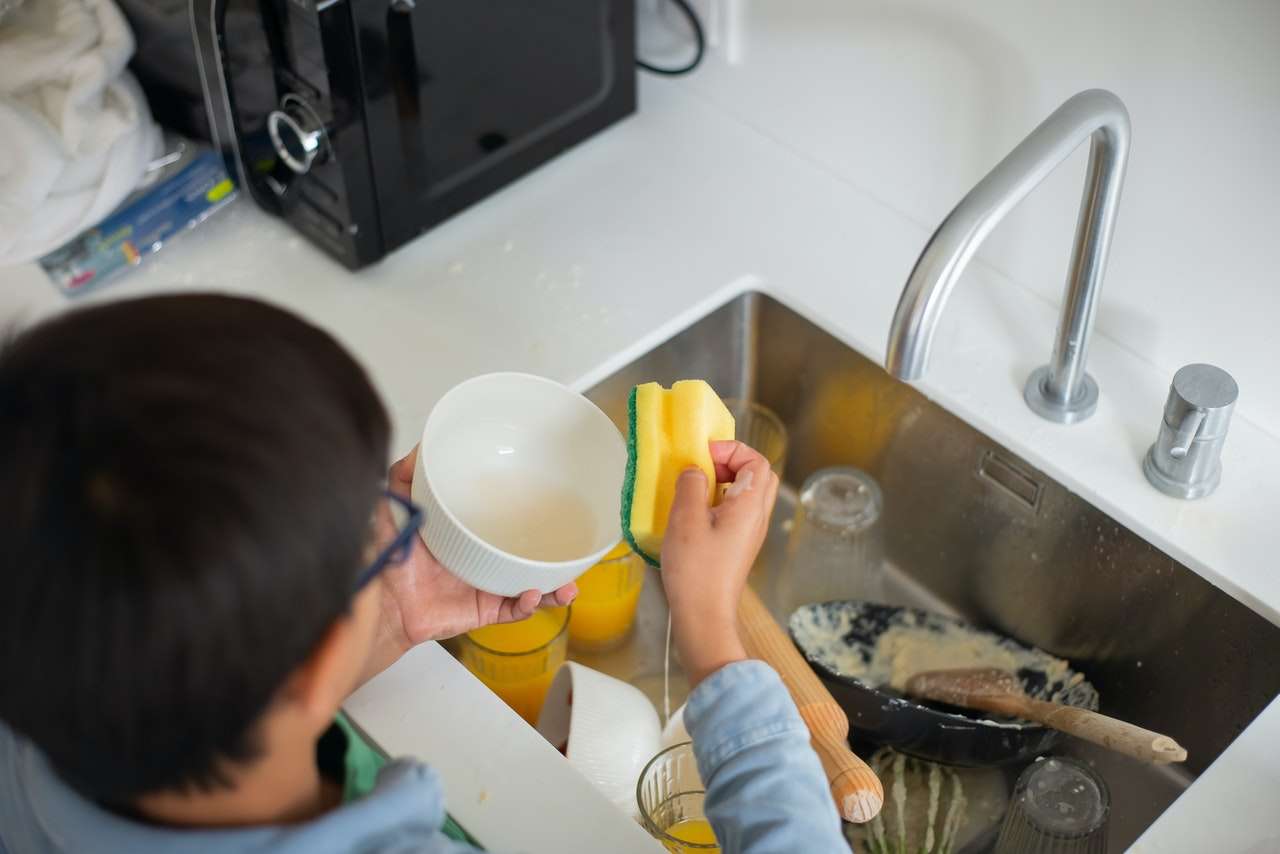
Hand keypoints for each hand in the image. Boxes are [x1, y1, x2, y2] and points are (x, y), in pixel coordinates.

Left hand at [357, 446, 576, 684]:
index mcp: (464, 536)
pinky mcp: (480, 612)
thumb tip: (421, 446)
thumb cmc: (384, 560)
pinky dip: (527, 605)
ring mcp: (482, 588)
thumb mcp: (393, 506)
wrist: (378, 602)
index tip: (548, 500)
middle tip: (571, 545)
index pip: (501, 523)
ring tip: (569, 583)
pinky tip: (534, 594)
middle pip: (524, 557)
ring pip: (528, 588)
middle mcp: (478, 561)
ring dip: (552, 587)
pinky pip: (512, 612)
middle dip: (552, 555)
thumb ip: (404, 475)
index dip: (526, 515)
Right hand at [660, 440, 779, 685]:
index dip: (732, 449)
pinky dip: (719, 502)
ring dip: (724, 483)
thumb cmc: (696, 570)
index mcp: (750, 506)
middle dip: (731, 462)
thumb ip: (692, 485)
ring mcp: (750, 534)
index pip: (757, 461)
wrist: (704, 616)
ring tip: (695, 489)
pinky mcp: (738, 546)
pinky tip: (694, 513)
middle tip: (703, 468)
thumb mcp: (686, 519)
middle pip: (758, 475)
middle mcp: (757, 518)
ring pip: (748, 493)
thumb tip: (696, 471)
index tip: (703, 455)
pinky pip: (737, 511)